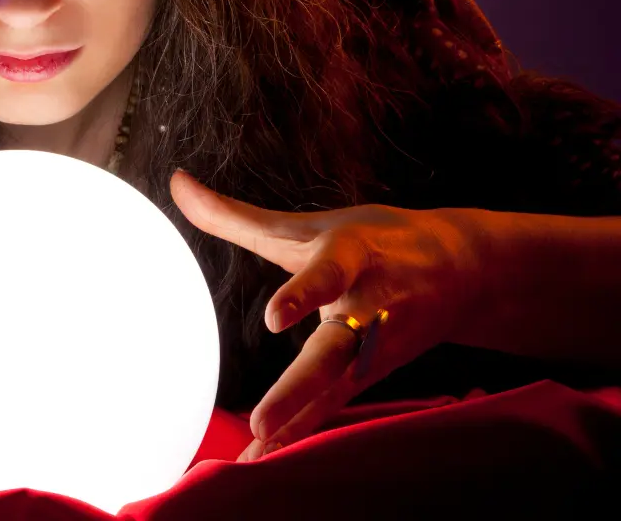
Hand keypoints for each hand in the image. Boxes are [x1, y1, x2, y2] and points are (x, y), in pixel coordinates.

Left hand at [169, 169, 489, 460]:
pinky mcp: (375, 374)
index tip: (275, 318)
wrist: (465, 270)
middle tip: (262, 424)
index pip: (328, 274)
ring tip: (258, 447)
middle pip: (335, 351)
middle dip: (301, 388)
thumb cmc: (371, 239)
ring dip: (298, 421)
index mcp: (352, 256)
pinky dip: (301, 432)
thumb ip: (236, 215)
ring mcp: (377, 346)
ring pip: (337, 387)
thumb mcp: (307, 225)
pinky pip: (334, 406)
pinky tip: (263, 460)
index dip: (304, 293)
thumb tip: (176, 182)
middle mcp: (369, 305)